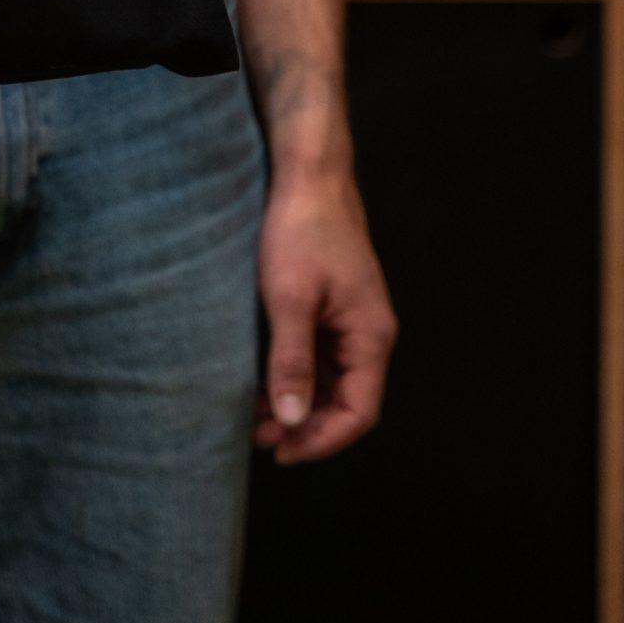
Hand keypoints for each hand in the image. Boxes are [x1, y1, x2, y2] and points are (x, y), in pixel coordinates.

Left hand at [253, 164, 395, 463]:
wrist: (307, 172)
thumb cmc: (302, 229)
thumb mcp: (290, 300)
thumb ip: (292, 362)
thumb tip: (292, 420)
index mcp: (371, 335)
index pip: (360, 412)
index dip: (322, 440)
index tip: (282, 450)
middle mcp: (368, 332)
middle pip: (345, 400)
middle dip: (304, 423)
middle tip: (257, 433)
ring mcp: (350, 317)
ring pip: (329, 379)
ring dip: (296, 399)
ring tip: (252, 410)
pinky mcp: (331, 303)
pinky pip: (318, 353)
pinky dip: (293, 371)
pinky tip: (260, 375)